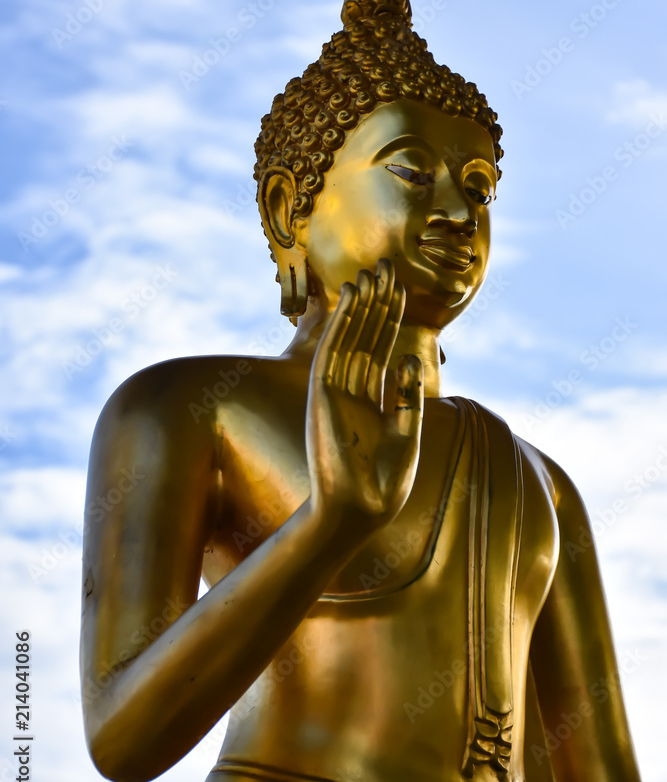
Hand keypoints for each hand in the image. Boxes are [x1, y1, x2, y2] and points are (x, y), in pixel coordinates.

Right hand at [306, 259, 423, 535]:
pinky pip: (333, 351)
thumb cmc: (383, 484)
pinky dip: (341, 324)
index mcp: (369, 403)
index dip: (388, 321)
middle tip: (385, 268)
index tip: (398, 289)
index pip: (379, 352)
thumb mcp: (406, 433)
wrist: (359, 513)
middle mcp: (350, 393)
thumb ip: (406, 396)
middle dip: (376, 305)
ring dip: (359, 307)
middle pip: (365, 339)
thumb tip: (406, 359)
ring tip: (370, 274)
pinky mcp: (322, 397)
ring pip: (348, 340)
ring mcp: (334, 393)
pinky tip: (351, 299)